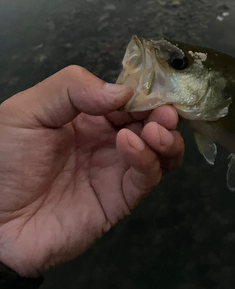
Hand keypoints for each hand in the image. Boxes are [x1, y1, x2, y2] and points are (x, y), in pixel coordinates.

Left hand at [0, 66, 183, 276]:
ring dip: (165, 138)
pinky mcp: (120, 200)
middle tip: (166, 111)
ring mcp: (116, 171)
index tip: (153, 88)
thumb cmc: (5, 160)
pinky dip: (147, 159)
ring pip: (159, 153)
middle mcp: (108, 142)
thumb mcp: (28, 111)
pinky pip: (145, 178)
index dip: (143, 93)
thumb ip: (71, 89)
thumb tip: (123, 92)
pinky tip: (131, 144)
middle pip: (150, 125)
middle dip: (162, 115)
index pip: (128, 100)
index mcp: (88, 117)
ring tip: (156, 129)